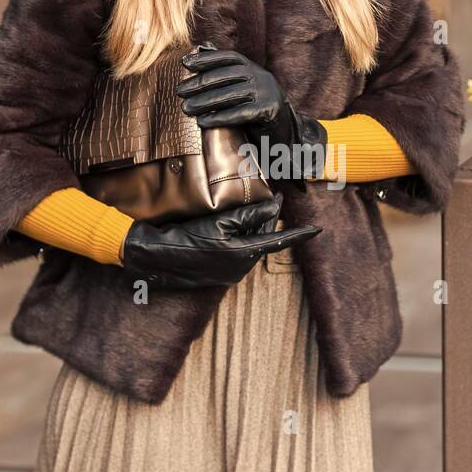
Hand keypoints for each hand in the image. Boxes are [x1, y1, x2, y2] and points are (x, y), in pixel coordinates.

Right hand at [120, 193, 321, 289]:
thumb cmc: (185, 237)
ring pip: (250, 245)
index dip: (298, 234)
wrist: (154, 258)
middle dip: (268, 221)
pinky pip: (237, 252)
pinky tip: (233, 223)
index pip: (279, 241)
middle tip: (272, 197)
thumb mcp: (219, 221)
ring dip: (253, 228)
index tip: (317, 229)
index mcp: (244, 255)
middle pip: (263, 240)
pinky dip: (239, 237)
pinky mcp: (218, 273)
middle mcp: (240, 268)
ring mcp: (228, 273)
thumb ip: (249, 214)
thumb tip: (274, 206)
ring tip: (252, 206)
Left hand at [175, 48, 327, 187]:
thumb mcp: (243, 88)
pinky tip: (202, 122)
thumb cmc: (256, 110)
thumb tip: (200, 48)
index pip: (228, 58)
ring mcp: (266, 93)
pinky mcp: (269, 111)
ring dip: (205, 101)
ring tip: (186, 108)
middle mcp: (261, 76)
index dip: (206, 59)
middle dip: (200, 83)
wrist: (285, 133)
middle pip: (226, 76)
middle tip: (179, 90)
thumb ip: (225, 72)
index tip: (185, 63)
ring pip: (231, 95)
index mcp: (253, 68)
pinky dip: (219, 117)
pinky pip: (240, 113)